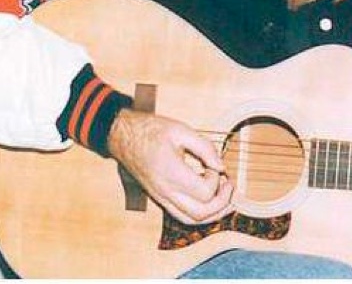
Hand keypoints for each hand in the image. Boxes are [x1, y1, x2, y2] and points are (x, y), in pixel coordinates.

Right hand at [107, 109, 233, 224]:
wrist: (122, 137)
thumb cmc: (151, 131)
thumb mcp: (181, 130)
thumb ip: (205, 148)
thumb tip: (221, 166)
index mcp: (171, 173)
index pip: (204, 192)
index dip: (216, 180)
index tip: (214, 165)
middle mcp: (165, 192)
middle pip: (201, 214)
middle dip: (222, 203)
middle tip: (229, 185)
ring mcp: (161, 198)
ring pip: (191, 220)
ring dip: (213, 213)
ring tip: (224, 196)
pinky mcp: (160, 199)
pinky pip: (182, 216)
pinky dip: (200, 213)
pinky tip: (209, 199)